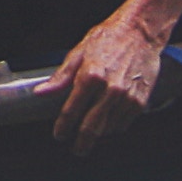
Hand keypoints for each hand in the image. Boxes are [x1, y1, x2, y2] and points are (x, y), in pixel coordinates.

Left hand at [47, 10, 167, 155]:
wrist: (140, 31)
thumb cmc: (108, 38)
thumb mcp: (78, 52)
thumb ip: (60, 77)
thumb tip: (40, 93)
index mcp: (90, 77)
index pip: (71, 112)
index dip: (63, 127)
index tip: (59, 135)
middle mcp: (109, 90)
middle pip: (90, 128)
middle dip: (81, 143)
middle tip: (76, 149)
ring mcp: (126, 97)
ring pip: (108, 129)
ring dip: (98, 134)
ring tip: (92, 132)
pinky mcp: (140, 101)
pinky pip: (123, 124)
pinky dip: (114, 127)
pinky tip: (108, 121)